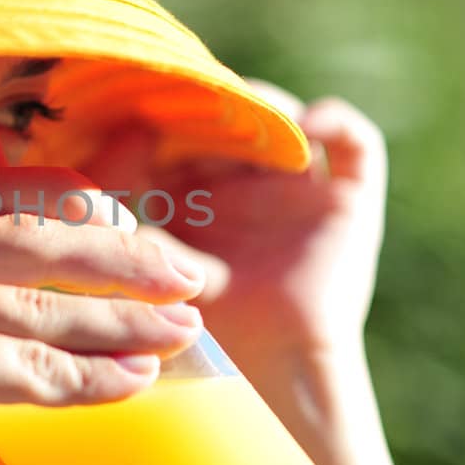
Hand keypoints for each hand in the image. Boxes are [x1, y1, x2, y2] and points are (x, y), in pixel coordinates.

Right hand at [0, 168, 206, 464]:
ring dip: (121, 317)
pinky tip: (136, 383)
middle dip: (120, 251)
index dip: (75, 208)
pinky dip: (91, 376)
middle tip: (188, 274)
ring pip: (38, 301)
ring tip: (183, 330)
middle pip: (29, 232)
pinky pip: (29, 366)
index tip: (135, 233)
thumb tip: (89, 387)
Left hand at [78, 81, 389, 452]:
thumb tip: (109, 157)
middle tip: (194, 94)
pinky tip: (304, 127)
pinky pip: (356, 141)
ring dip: (264, 104)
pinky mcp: (349, 198)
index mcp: (192, 192)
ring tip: (243, 111)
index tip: (142, 115)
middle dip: (212, 101)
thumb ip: (127, 216)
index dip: (162, 115)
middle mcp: (245, 182)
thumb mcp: (152, 262)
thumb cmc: (203, 328)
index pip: (177, 127)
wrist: (270, 371)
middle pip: (230, 113)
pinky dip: (333, 120)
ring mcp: (297, 187)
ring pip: (283, 116)